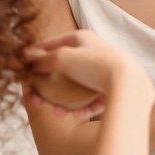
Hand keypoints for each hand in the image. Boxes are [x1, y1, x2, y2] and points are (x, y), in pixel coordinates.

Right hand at [25, 30, 152, 116]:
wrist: (127, 83)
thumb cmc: (95, 64)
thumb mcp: (62, 58)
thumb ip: (43, 60)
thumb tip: (27, 59)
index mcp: (82, 39)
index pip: (54, 44)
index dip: (39, 55)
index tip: (26, 69)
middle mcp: (93, 54)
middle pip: (64, 71)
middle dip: (49, 87)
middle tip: (36, 100)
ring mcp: (102, 73)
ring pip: (76, 88)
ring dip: (63, 102)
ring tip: (58, 113)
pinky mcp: (111, 90)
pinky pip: (91, 100)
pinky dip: (81, 108)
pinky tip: (74, 115)